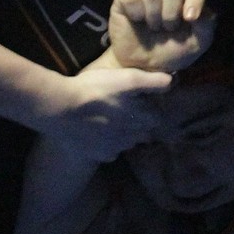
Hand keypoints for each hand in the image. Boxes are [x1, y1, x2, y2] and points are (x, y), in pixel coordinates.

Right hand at [35, 66, 171, 161]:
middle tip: (129, 113)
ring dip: (125, 136)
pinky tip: (100, 136)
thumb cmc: (95, 90)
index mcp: (141, 119)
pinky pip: (110, 153)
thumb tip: (172, 82)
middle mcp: (132, 137)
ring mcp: (115, 148)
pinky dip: (109, 145)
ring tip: (114, 124)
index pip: (157, 118)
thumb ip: (152, 82)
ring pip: (127, 143)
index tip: (145, 104)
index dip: (152, 110)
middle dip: (141, 125)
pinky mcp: (98, 155)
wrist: (61, 108)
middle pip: (143, 133)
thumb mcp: (126, 78)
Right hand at [108, 0, 215, 71]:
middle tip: (167, 29)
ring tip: (153, 28)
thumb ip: (206, 26)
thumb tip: (200, 12)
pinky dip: (136, 12)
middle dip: (171, 13)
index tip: (189, 18)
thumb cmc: (172, 52)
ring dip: (154, 15)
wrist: (144, 67)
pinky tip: (136, 20)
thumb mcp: (197, 44)